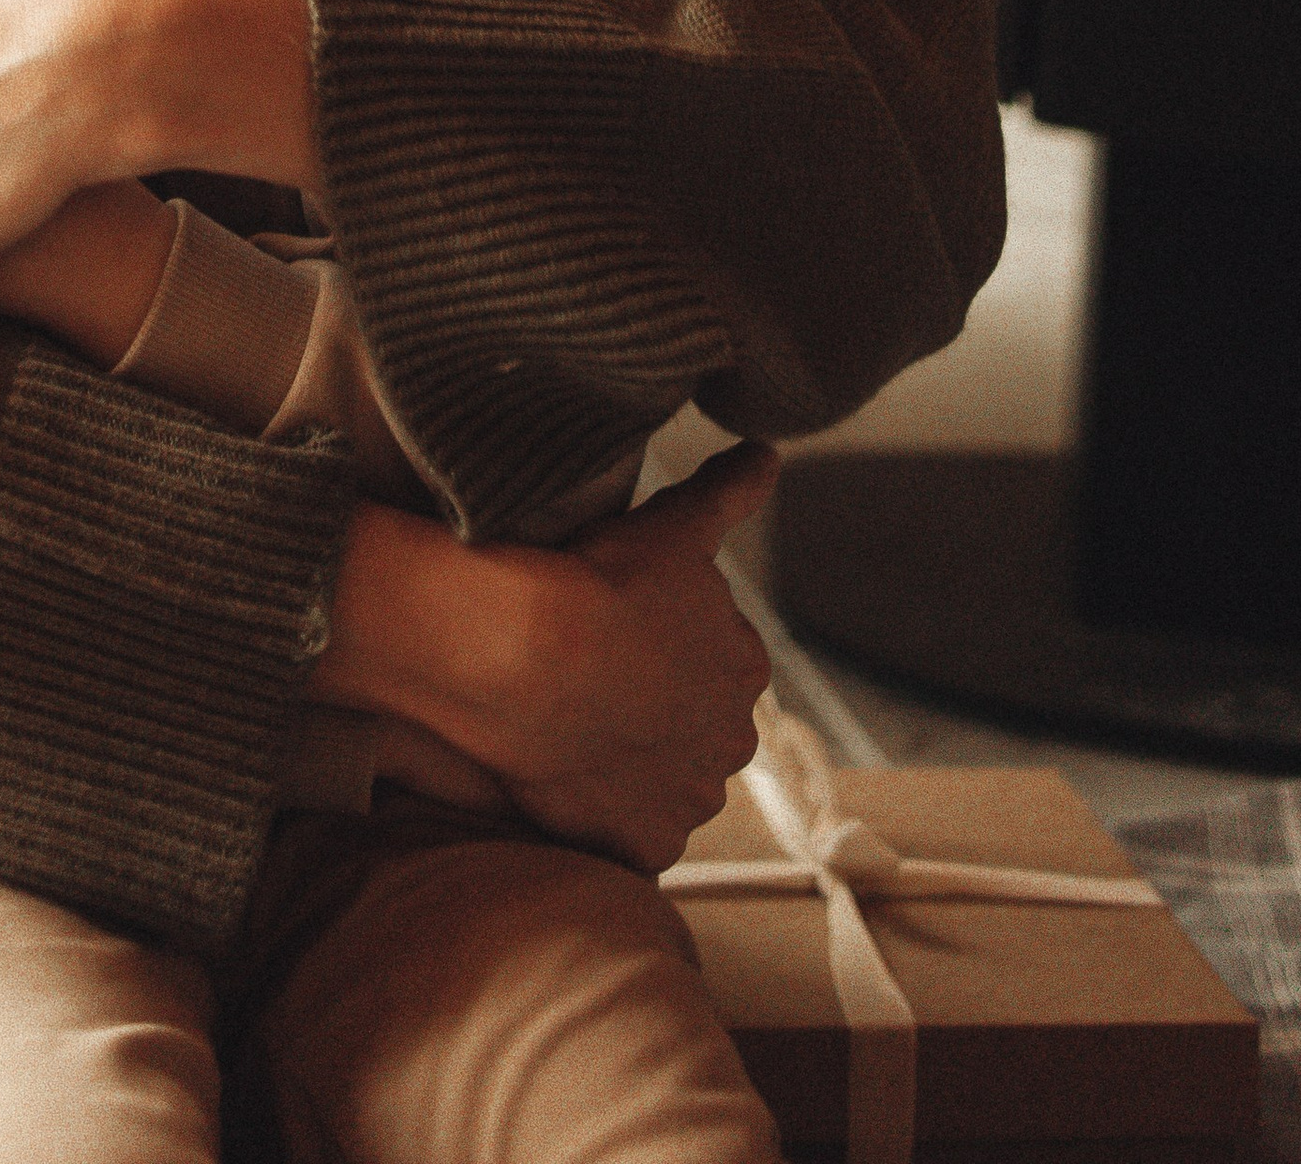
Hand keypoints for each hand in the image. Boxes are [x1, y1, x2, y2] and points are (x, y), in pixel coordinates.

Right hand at [310, 441, 777, 875]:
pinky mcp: (644, 846)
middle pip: (694, 725)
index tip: (620, 628)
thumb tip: (771, 453)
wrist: (529, 655)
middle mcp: (733, 742)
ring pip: (663, 780)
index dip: (663, 643)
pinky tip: (570, 779)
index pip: (715, 659)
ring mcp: (688, 800)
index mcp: (746, 667)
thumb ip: (730, 491)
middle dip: (656, 708)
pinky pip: (630, 835)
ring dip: (631, 762)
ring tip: (573, 727)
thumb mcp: (675, 523)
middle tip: (594, 679)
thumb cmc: (605, 580)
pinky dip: (608, 816)